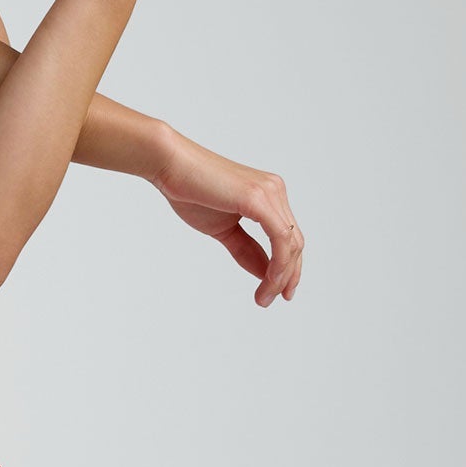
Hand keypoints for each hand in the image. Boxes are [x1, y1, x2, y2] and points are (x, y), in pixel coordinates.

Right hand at [151, 129, 303, 305]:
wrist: (170, 166)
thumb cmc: (190, 192)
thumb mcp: (223, 230)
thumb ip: (246, 250)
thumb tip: (264, 272)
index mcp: (268, 196)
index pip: (287, 237)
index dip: (287, 268)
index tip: (277, 292)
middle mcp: (275, 191)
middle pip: (295, 242)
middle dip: (288, 276)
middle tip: (272, 300)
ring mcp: (270, 193)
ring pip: (291, 243)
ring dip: (281, 276)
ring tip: (265, 297)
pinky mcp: (259, 199)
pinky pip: (280, 238)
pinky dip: (279, 264)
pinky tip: (269, 281)